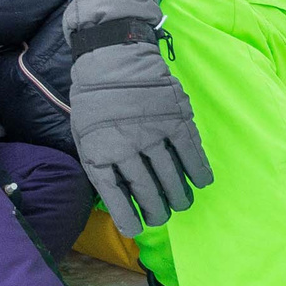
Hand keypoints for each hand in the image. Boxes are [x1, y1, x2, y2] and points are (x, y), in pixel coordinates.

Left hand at [65, 0, 211, 231]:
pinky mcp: (174, 118)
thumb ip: (99, 163)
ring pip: (171, 177)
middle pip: (147, 192)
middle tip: (162, 216)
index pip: (116, 198)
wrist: (112, 55)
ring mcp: (152, 133)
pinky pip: (190, 153)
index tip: (137, 229)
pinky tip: (202, 182)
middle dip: (157, 211)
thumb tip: (120, 195)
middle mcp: (126, 148)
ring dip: (179, 196)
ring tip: (181, 204)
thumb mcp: (84, 134)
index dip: (128, 218)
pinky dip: (199, 171)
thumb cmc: (94, 99)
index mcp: (99, 154)